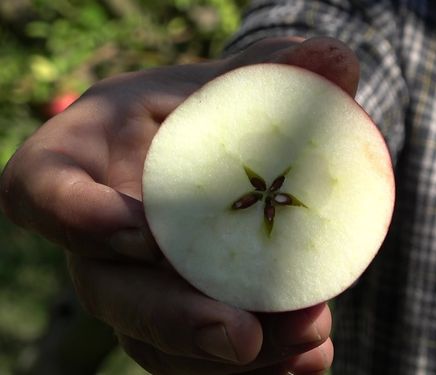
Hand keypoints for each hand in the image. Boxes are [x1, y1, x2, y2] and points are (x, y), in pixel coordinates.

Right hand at [0, 37, 359, 373]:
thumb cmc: (217, 106)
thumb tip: (335, 60)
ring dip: (226, 354)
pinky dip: (258, 365)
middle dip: (174, 320)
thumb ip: (284, 71)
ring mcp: (138, 281)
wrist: (231, 151)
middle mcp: (102, 232)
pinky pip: (200, 357)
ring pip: (158, 340)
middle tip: (242, 335)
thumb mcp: (243, 78)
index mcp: (91, 156)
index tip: (140, 232)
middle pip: (110, 291)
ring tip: (308, 338)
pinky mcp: (180, 312)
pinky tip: (310, 358)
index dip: (73, 216)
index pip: (42, 188)